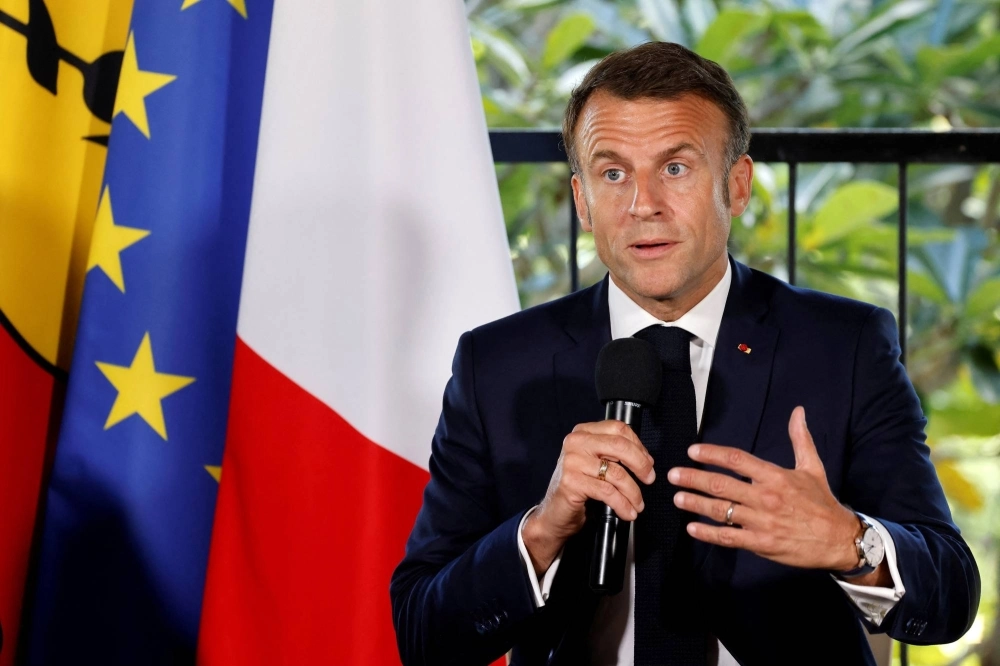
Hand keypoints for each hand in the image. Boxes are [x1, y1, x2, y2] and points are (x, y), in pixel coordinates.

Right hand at [523, 420, 656, 574]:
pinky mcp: (572, 482)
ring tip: (638, 504)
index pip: (618, 429)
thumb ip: (614, 454)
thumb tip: (645, 458)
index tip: (648, 462)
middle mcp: (575, 442)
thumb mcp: (595, 463)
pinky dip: (622, 504)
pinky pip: (607, 492)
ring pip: (616, 473)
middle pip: (620, 446)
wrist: (554, 513)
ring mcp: (572, 461)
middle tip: (649, 480)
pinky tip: (627, 512)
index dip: (638, 445)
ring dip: (633, 492)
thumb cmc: (578, 488)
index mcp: (583, 432)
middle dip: (640, 465)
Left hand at [667, 406, 859, 571]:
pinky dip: (709, 533)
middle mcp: (765, 497)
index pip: (737, 459)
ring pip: (721, 510)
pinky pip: (729, 537)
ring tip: (677, 498)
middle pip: (721, 484)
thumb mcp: (812, 467)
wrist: (840, 539)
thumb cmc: (823, 502)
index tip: (693, 451)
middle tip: (673, 474)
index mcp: (775, 476)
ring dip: (696, 503)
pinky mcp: (761, 542)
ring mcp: (762, 521)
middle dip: (693, 478)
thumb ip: (800, 439)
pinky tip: (692, 528)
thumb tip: (798, 412)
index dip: (712, 454)